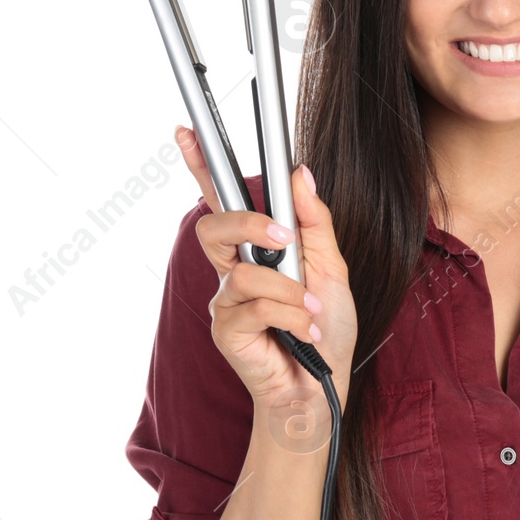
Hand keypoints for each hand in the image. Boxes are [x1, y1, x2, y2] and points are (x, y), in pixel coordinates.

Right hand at [176, 125, 358, 432]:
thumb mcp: (332, 268)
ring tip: (312, 310)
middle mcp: (232, 272)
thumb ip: (315, 221)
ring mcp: (226, 302)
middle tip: (281, 236)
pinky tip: (305, 330)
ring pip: (243, 272)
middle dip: (247, 223)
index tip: (187, 130)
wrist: (324, 389)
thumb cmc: (325, 329)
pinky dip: (290, 314)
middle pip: (213, 226)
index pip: (222, 201)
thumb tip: (300, 173)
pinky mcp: (226, 332)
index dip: (200, 165)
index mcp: (256, 250)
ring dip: (290, 290)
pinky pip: (253, 306)